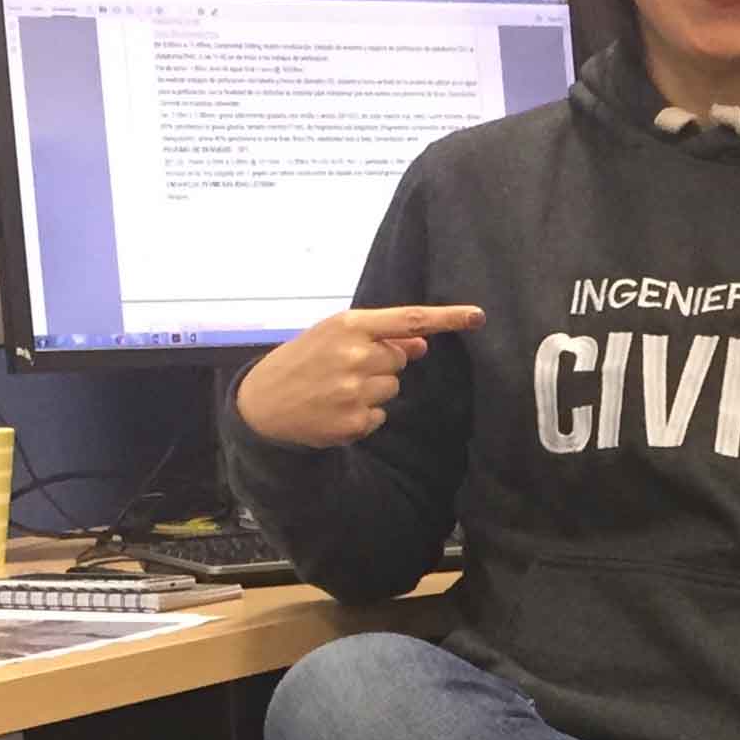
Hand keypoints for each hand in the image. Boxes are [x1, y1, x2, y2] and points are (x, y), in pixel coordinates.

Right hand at [236, 304, 484, 448]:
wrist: (261, 404)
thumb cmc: (302, 361)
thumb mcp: (333, 335)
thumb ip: (379, 335)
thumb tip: (422, 343)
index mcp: (349, 326)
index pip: (410, 319)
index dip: (447, 318)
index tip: (478, 316)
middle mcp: (355, 356)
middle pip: (401, 360)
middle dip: (382, 364)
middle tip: (344, 369)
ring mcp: (354, 391)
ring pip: (393, 389)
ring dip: (372, 390)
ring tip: (336, 389)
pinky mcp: (354, 422)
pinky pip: (380, 416)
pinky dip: (363, 415)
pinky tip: (335, 409)